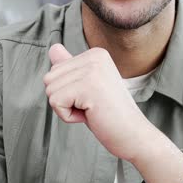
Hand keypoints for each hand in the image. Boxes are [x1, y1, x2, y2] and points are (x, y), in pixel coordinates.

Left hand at [43, 43, 154, 161]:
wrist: (133, 134)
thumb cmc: (109, 115)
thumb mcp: (86, 87)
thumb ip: (70, 67)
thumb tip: (53, 48)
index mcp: (96, 53)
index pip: (55, 69)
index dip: (67, 92)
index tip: (92, 98)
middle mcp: (95, 56)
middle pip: (49, 78)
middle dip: (64, 99)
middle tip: (91, 106)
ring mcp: (92, 69)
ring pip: (50, 90)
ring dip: (66, 108)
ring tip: (92, 110)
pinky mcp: (88, 86)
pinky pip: (56, 102)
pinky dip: (68, 116)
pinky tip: (90, 115)